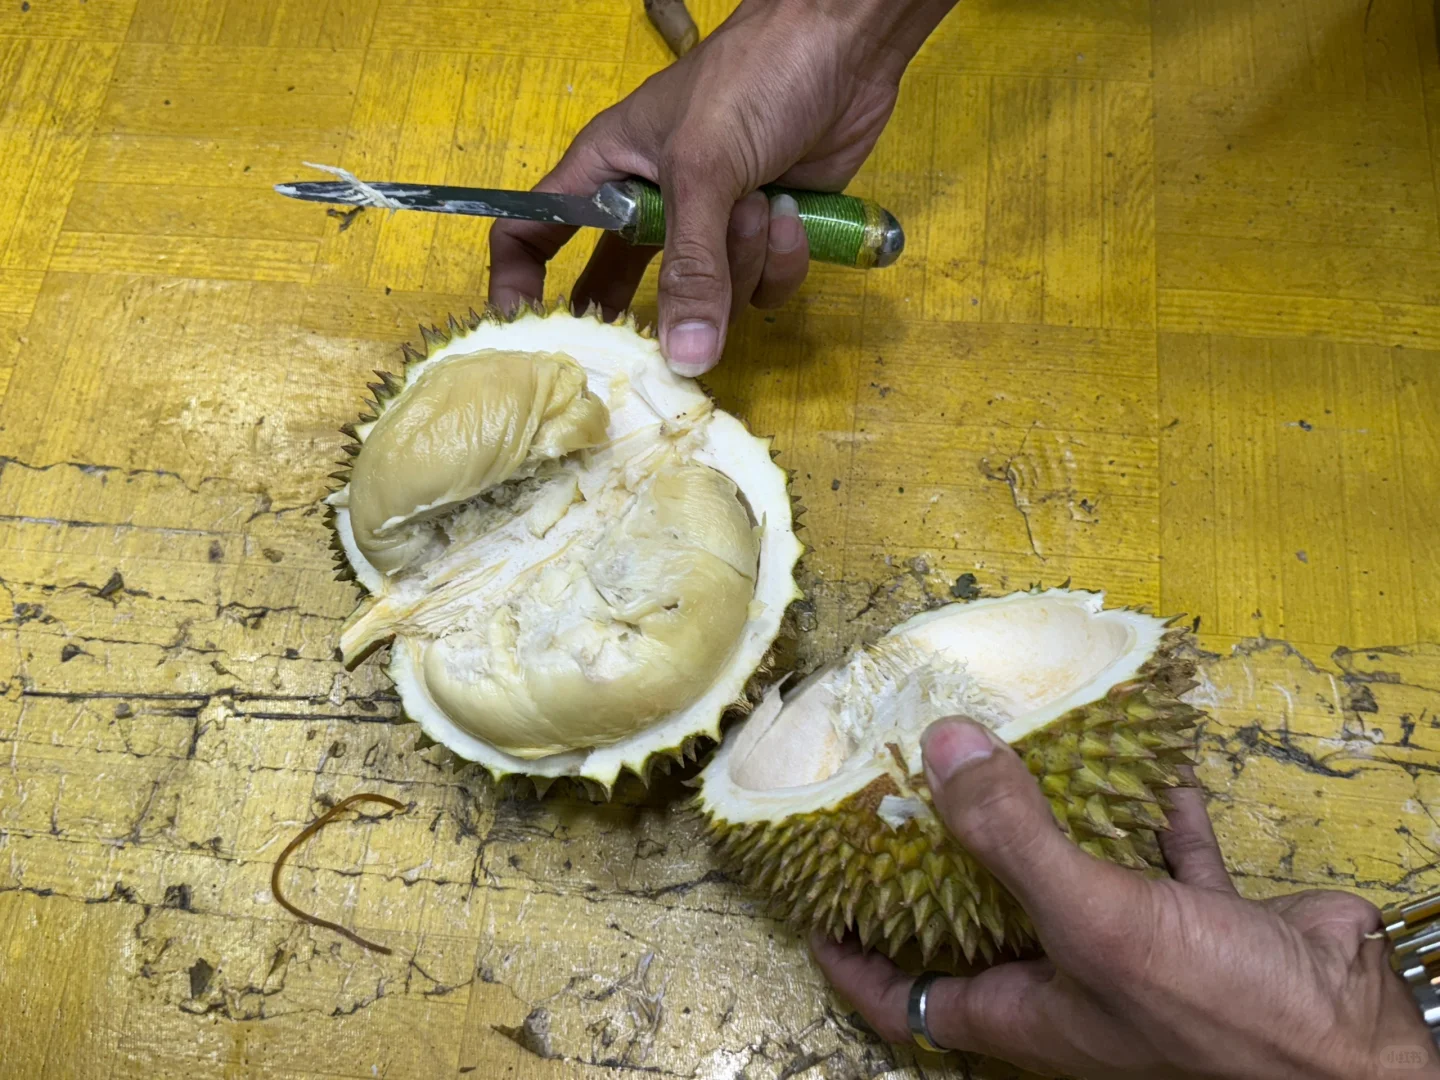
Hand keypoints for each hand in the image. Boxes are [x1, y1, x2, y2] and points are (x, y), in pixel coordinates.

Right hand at [487, 0, 954, 375]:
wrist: (843, 47)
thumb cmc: (751, 78)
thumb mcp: (704, 169)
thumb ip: (690, 266)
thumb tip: (683, 360)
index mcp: (606, 174)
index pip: (531, 231)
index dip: (519, 285)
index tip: (527, 338)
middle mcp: (649, 206)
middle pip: (618, 286)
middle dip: (643, 313)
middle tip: (648, 348)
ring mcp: (708, 227)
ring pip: (705, 296)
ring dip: (740, 263)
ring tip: (758, 206)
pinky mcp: (762, 241)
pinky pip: (759, 289)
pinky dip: (781, 260)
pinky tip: (793, 215)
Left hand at [811, 719, 1438, 1079]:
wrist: (1356, 1045)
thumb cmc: (1217, 1017)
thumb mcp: (1093, 921)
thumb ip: (1012, 836)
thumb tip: (938, 744)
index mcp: (1026, 1013)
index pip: (906, 998)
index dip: (852, 960)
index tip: (813, 904)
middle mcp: (1072, 987)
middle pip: (981, 926)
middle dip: (946, 863)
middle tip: (908, 791)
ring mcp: (1141, 955)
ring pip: (1074, 880)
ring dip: (1049, 823)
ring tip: (1009, 756)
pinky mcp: (1205, 925)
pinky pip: (1166, 858)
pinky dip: (1153, 813)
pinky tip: (1144, 761)